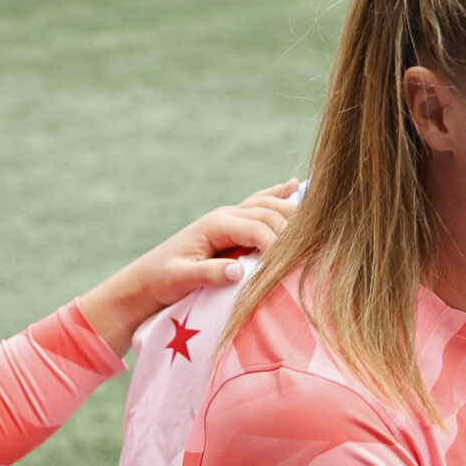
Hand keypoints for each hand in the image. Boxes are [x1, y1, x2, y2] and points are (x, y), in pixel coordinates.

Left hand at [78, 181, 297, 351]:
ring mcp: (229, 216)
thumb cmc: (162, 280)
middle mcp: (225, 215)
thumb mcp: (181, 278)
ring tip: (319, 220)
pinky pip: (260, 203)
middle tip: (316, 246)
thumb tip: (239, 271)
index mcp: (216, 225)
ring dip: (292, 211)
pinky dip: (278, 194)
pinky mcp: (231, 223)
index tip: (293, 263)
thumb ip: (209, 273)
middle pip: (270, 213)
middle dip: (293, 228)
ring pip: (269, 205)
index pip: (258, 228)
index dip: (279, 244)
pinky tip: (296, 185)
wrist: (146, 278)